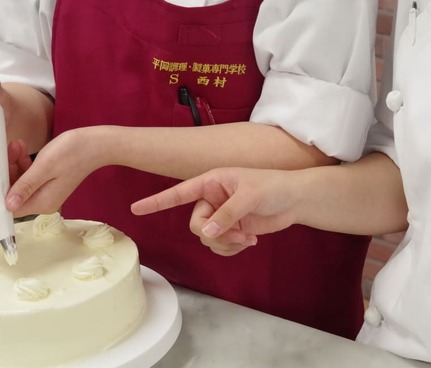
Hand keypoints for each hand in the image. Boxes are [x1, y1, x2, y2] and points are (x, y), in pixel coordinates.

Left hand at [5, 128, 102, 216]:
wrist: (96, 143)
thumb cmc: (71, 152)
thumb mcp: (44, 167)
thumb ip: (25, 186)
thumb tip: (7, 206)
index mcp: (42, 203)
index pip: (11, 208)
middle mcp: (44, 202)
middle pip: (14, 195)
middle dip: (8, 173)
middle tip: (9, 150)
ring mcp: (47, 193)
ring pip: (20, 185)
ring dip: (15, 166)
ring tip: (18, 145)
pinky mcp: (50, 183)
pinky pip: (30, 178)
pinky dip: (24, 165)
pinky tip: (24, 150)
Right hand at [131, 168, 302, 256]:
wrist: (295, 200)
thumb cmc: (274, 187)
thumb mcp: (250, 197)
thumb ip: (226, 215)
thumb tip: (206, 234)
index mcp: (212, 181)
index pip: (179, 192)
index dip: (157, 201)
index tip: (135, 209)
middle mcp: (212, 198)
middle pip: (195, 224)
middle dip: (214, 234)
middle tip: (237, 233)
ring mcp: (221, 216)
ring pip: (206, 239)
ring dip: (226, 243)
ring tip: (247, 237)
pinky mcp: (231, 230)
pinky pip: (219, 246)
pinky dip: (232, 248)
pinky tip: (249, 242)